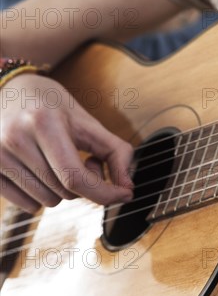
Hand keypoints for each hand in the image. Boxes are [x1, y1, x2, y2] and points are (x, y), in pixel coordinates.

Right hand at [0, 73, 133, 212]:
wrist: (8, 90)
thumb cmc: (53, 107)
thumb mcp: (88, 122)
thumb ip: (116, 152)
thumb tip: (127, 190)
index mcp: (44, 122)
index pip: (74, 176)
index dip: (104, 192)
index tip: (123, 194)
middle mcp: (14, 139)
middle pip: (64, 192)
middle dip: (84, 184)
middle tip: (83, 160)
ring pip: (47, 202)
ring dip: (62, 191)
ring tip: (58, 163)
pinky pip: (27, 206)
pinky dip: (42, 196)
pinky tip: (41, 172)